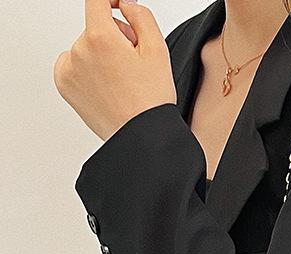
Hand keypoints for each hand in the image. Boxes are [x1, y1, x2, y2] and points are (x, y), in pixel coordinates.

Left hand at [53, 0, 175, 141]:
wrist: (141, 136)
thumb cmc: (151, 101)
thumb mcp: (158, 50)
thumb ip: (141, 16)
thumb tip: (124, 5)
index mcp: (101, 37)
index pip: (97, 0)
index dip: (110, 0)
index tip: (117, 6)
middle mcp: (79, 50)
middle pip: (95, 28)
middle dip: (114, 38)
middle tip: (133, 64)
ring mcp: (69, 68)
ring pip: (85, 48)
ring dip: (101, 56)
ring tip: (121, 81)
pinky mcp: (64, 84)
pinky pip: (74, 65)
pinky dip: (88, 71)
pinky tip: (106, 86)